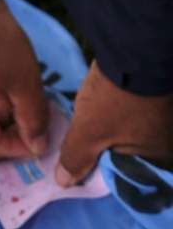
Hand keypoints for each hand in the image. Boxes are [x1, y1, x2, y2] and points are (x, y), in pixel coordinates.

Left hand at [57, 61, 172, 185]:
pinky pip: (130, 114)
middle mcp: (165, 140)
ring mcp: (161, 115)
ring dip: (107, 131)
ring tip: (85, 127)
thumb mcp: (90, 131)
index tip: (79, 169)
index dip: (102, 174)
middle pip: (128, 155)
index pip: (128, 177)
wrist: (134, 46)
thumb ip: (77, 158)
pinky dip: (113, 114)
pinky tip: (98, 108)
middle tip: (77, 147)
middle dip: (103, 151)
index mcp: (159, 158)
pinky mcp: (152, 95)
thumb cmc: (116, 99)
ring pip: (127, 133)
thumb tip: (64, 183)